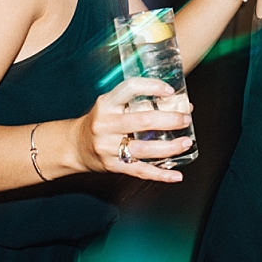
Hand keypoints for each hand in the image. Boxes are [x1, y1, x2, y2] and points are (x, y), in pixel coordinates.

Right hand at [72, 77, 192, 182]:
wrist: (75, 146)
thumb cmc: (100, 122)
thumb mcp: (111, 106)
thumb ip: (138, 102)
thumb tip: (176, 102)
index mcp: (106, 103)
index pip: (130, 88)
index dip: (152, 87)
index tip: (170, 91)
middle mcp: (105, 124)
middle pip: (141, 120)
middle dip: (168, 120)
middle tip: (185, 118)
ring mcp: (108, 147)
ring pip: (143, 148)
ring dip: (169, 147)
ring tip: (186, 142)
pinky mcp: (112, 166)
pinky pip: (140, 170)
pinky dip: (160, 174)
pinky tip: (176, 175)